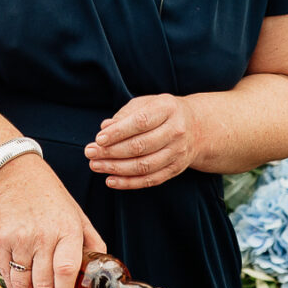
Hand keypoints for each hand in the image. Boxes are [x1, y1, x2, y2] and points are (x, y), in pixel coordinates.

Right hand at [0, 154, 105, 287]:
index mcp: (68, 230)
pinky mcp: (2, 239)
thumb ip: (92, 242)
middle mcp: (44, 235)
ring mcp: (21, 238)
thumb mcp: (79, 216)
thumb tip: (100, 270)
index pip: (66, 271)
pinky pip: (8, 273)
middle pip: (44, 283)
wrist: (17, 178)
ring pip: (23, 283)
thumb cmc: (52, 198)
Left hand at [85, 93, 200, 189]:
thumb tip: (104, 128)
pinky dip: (129, 183)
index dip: (118, 132)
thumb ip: (124, 115)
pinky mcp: (176, 169)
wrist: (197, 127)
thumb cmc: (162, 113)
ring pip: (144, 166)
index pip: (141, 122)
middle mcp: (176, 131)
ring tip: (96, 165)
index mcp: (168, 109)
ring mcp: (178, 152)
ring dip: (116, 168)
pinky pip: (151, 180)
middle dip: (111, 152)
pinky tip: (111, 181)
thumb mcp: (145, 104)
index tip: (98, 139)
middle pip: (141, 146)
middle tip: (89, 153)